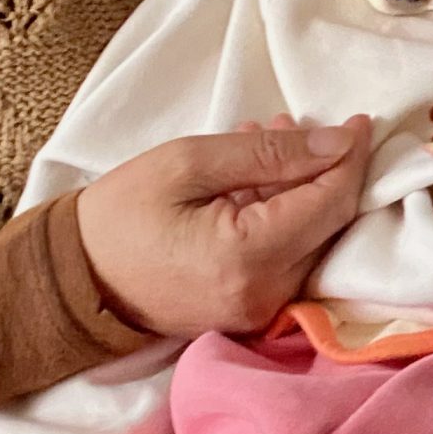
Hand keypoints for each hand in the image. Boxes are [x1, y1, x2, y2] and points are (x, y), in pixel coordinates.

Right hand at [77, 117, 371, 337]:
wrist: (72, 281)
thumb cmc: (119, 216)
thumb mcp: (187, 163)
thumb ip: (268, 153)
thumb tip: (338, 144)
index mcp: (249, 257)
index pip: (330, 202)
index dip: (351, 158)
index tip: (360, 122)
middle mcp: (265, 293)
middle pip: (330, 224)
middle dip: (324, 170)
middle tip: (296, 126)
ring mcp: (260, 309)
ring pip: (313, 240)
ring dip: (302, 190)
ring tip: (266, 144)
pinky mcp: (251, 311)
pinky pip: (289, 257)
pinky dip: (284, 216)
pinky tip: (256, 182)